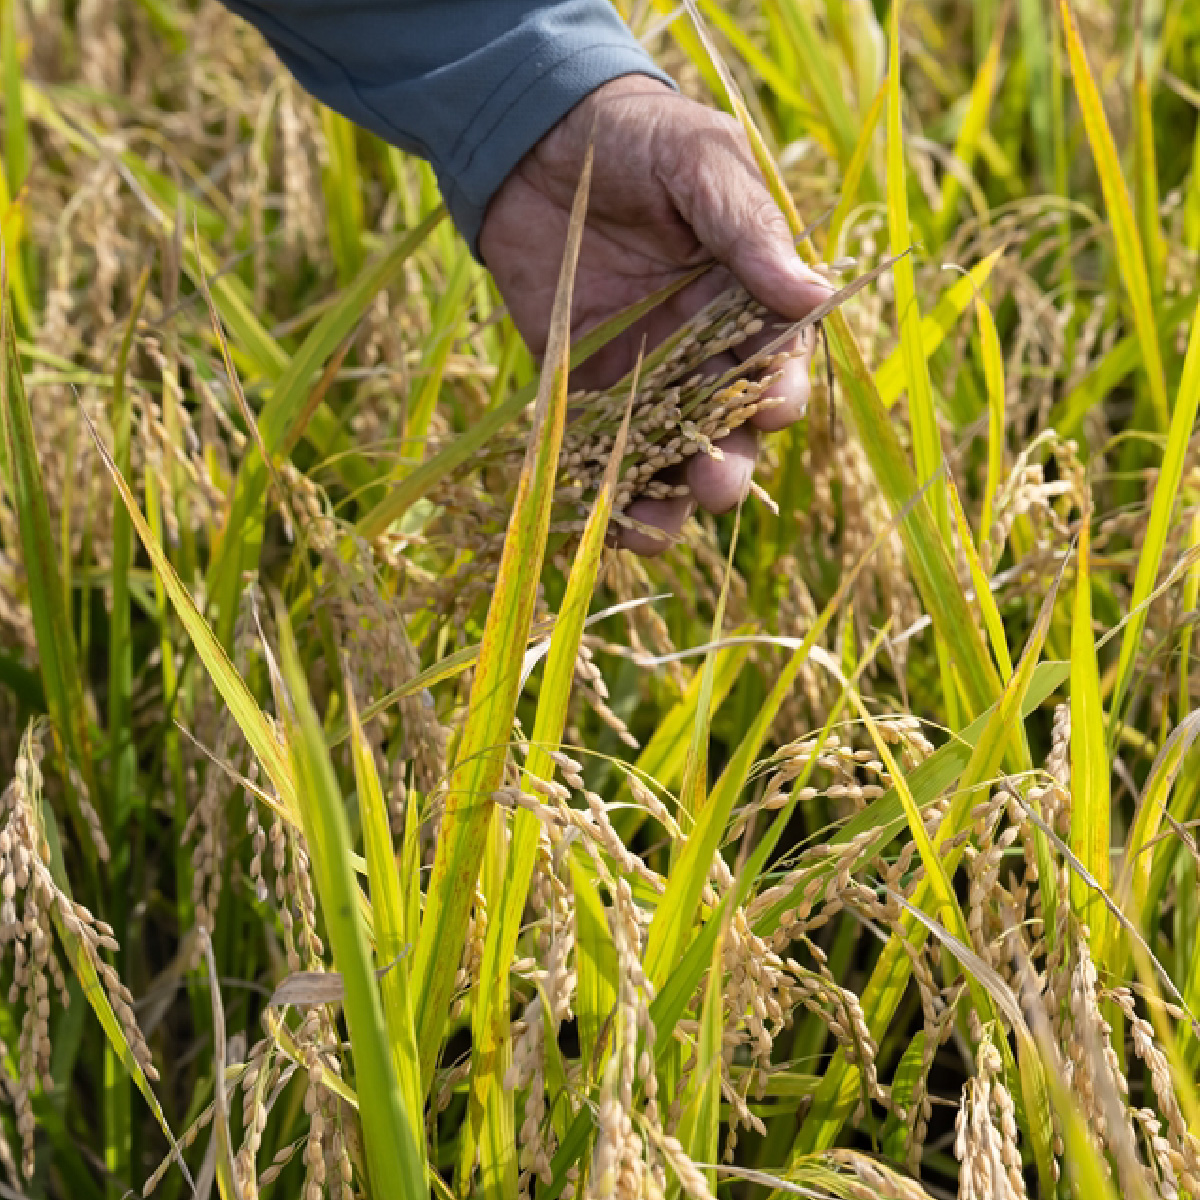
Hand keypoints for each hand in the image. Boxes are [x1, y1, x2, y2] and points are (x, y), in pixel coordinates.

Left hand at [478, 75, 832, 554]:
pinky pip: (599, 448)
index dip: (779, 393)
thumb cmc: (639, 137)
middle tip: (715, 484)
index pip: (778, 364)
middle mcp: (702, 350)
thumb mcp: (703, 164)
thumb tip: (812, 293)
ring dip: (667, 498)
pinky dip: (601, 488)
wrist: (538, 137)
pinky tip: (600, 520)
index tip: (771, 408)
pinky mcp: (584, 387)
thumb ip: (749, 229)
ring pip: (668, 455)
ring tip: (653, 529)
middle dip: (726, 465)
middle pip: (727, 429)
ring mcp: (644, 375)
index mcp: (746, 302)